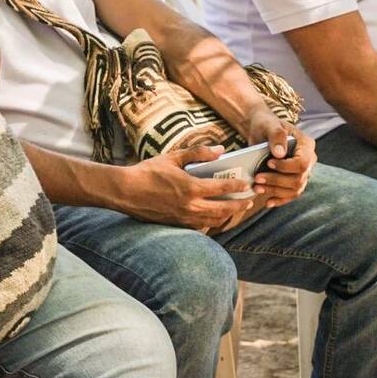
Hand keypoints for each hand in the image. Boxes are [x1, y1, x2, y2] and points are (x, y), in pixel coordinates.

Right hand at [122, 145, 255, 232]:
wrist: (126, 192)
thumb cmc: (148, 172)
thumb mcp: (173, 157)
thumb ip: (197, 153)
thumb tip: (220, 150)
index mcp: (191, 187)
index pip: (222, 187)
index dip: (237, 186)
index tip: (247, 184)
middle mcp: (190, 206)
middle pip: (223, 209)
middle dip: (239, 205)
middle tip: (250, 201)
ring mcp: (184, 218)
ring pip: (214, 221)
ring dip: (228, 215)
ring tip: (236, 210)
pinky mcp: (177, 224)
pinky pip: (200, 226)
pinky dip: (211, 222)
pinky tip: (214, 217)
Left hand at [243, 109, 314, 208]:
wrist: (261, 129)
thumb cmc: (266, 124)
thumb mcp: (269, 124)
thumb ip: (276, 136)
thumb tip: (279, 154)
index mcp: (306, 144)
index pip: (302, 163)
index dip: (286, 167)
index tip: (269, 163)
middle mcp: (308, 160)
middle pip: (298, 179)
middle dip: (277, 181)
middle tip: (257, 179)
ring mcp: (302, 172)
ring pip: (295, 189)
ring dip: (276, 192)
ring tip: (257, 188)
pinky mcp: (293, 180)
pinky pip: (290, 194)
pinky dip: (279, 200)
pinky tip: (268, 202)